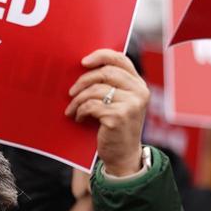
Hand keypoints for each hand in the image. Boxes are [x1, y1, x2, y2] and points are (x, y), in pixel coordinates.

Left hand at [66, 49, 149, 176]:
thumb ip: (111, 85)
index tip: (83, 62)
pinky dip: (80, 111)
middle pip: (105, 73)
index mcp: (139, 84)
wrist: (123, 155)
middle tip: (71, 92)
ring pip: (95, 90)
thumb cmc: (115, 126)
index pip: (121, 59)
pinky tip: (79, 118)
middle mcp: (139, 92)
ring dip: (78, 100)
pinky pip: (91, 105)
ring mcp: (131, 104)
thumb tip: (83, 67)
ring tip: (72, 109)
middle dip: (83, 81)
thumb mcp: (119, 102)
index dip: (101, 56)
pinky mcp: (118, 116)